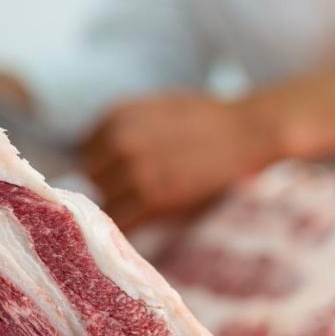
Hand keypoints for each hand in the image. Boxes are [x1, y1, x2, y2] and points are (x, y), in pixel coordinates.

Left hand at [82, 93, 279, 228]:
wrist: (247, 133)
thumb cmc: (208, 121)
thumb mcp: (156, 109)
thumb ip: (125, 128)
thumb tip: (98, 155)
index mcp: (117, 116)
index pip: (87, 150)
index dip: (104, 163)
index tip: (121, 172)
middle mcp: (119, 141)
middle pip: (93, 176)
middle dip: (111, 183)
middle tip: (140, 189)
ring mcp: (133, 170)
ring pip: (105, 200)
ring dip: (123, 205)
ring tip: (149, 204)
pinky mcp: (151, 198)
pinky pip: (121, 221)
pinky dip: (128, 226)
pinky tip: (144, 224)